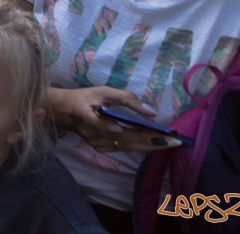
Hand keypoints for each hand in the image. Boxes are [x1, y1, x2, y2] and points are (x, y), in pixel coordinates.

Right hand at [50, 86, 181, 152]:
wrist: (65, 112)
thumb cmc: (85, 98)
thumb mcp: (103, 91)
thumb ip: (126, 99)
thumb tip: (151, 112)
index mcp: (86, 116)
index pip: (104, 125)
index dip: (128, 129)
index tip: (152, 131)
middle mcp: (92, 134)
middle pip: (125, 140)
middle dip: (151, 140)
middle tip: (174, 140)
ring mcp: (96, 144)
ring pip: (126, 147)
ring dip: (149, 145)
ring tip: (169, 143)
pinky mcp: (100, 149)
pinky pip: (123, 148)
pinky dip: (139, 145)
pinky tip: (152, 143)